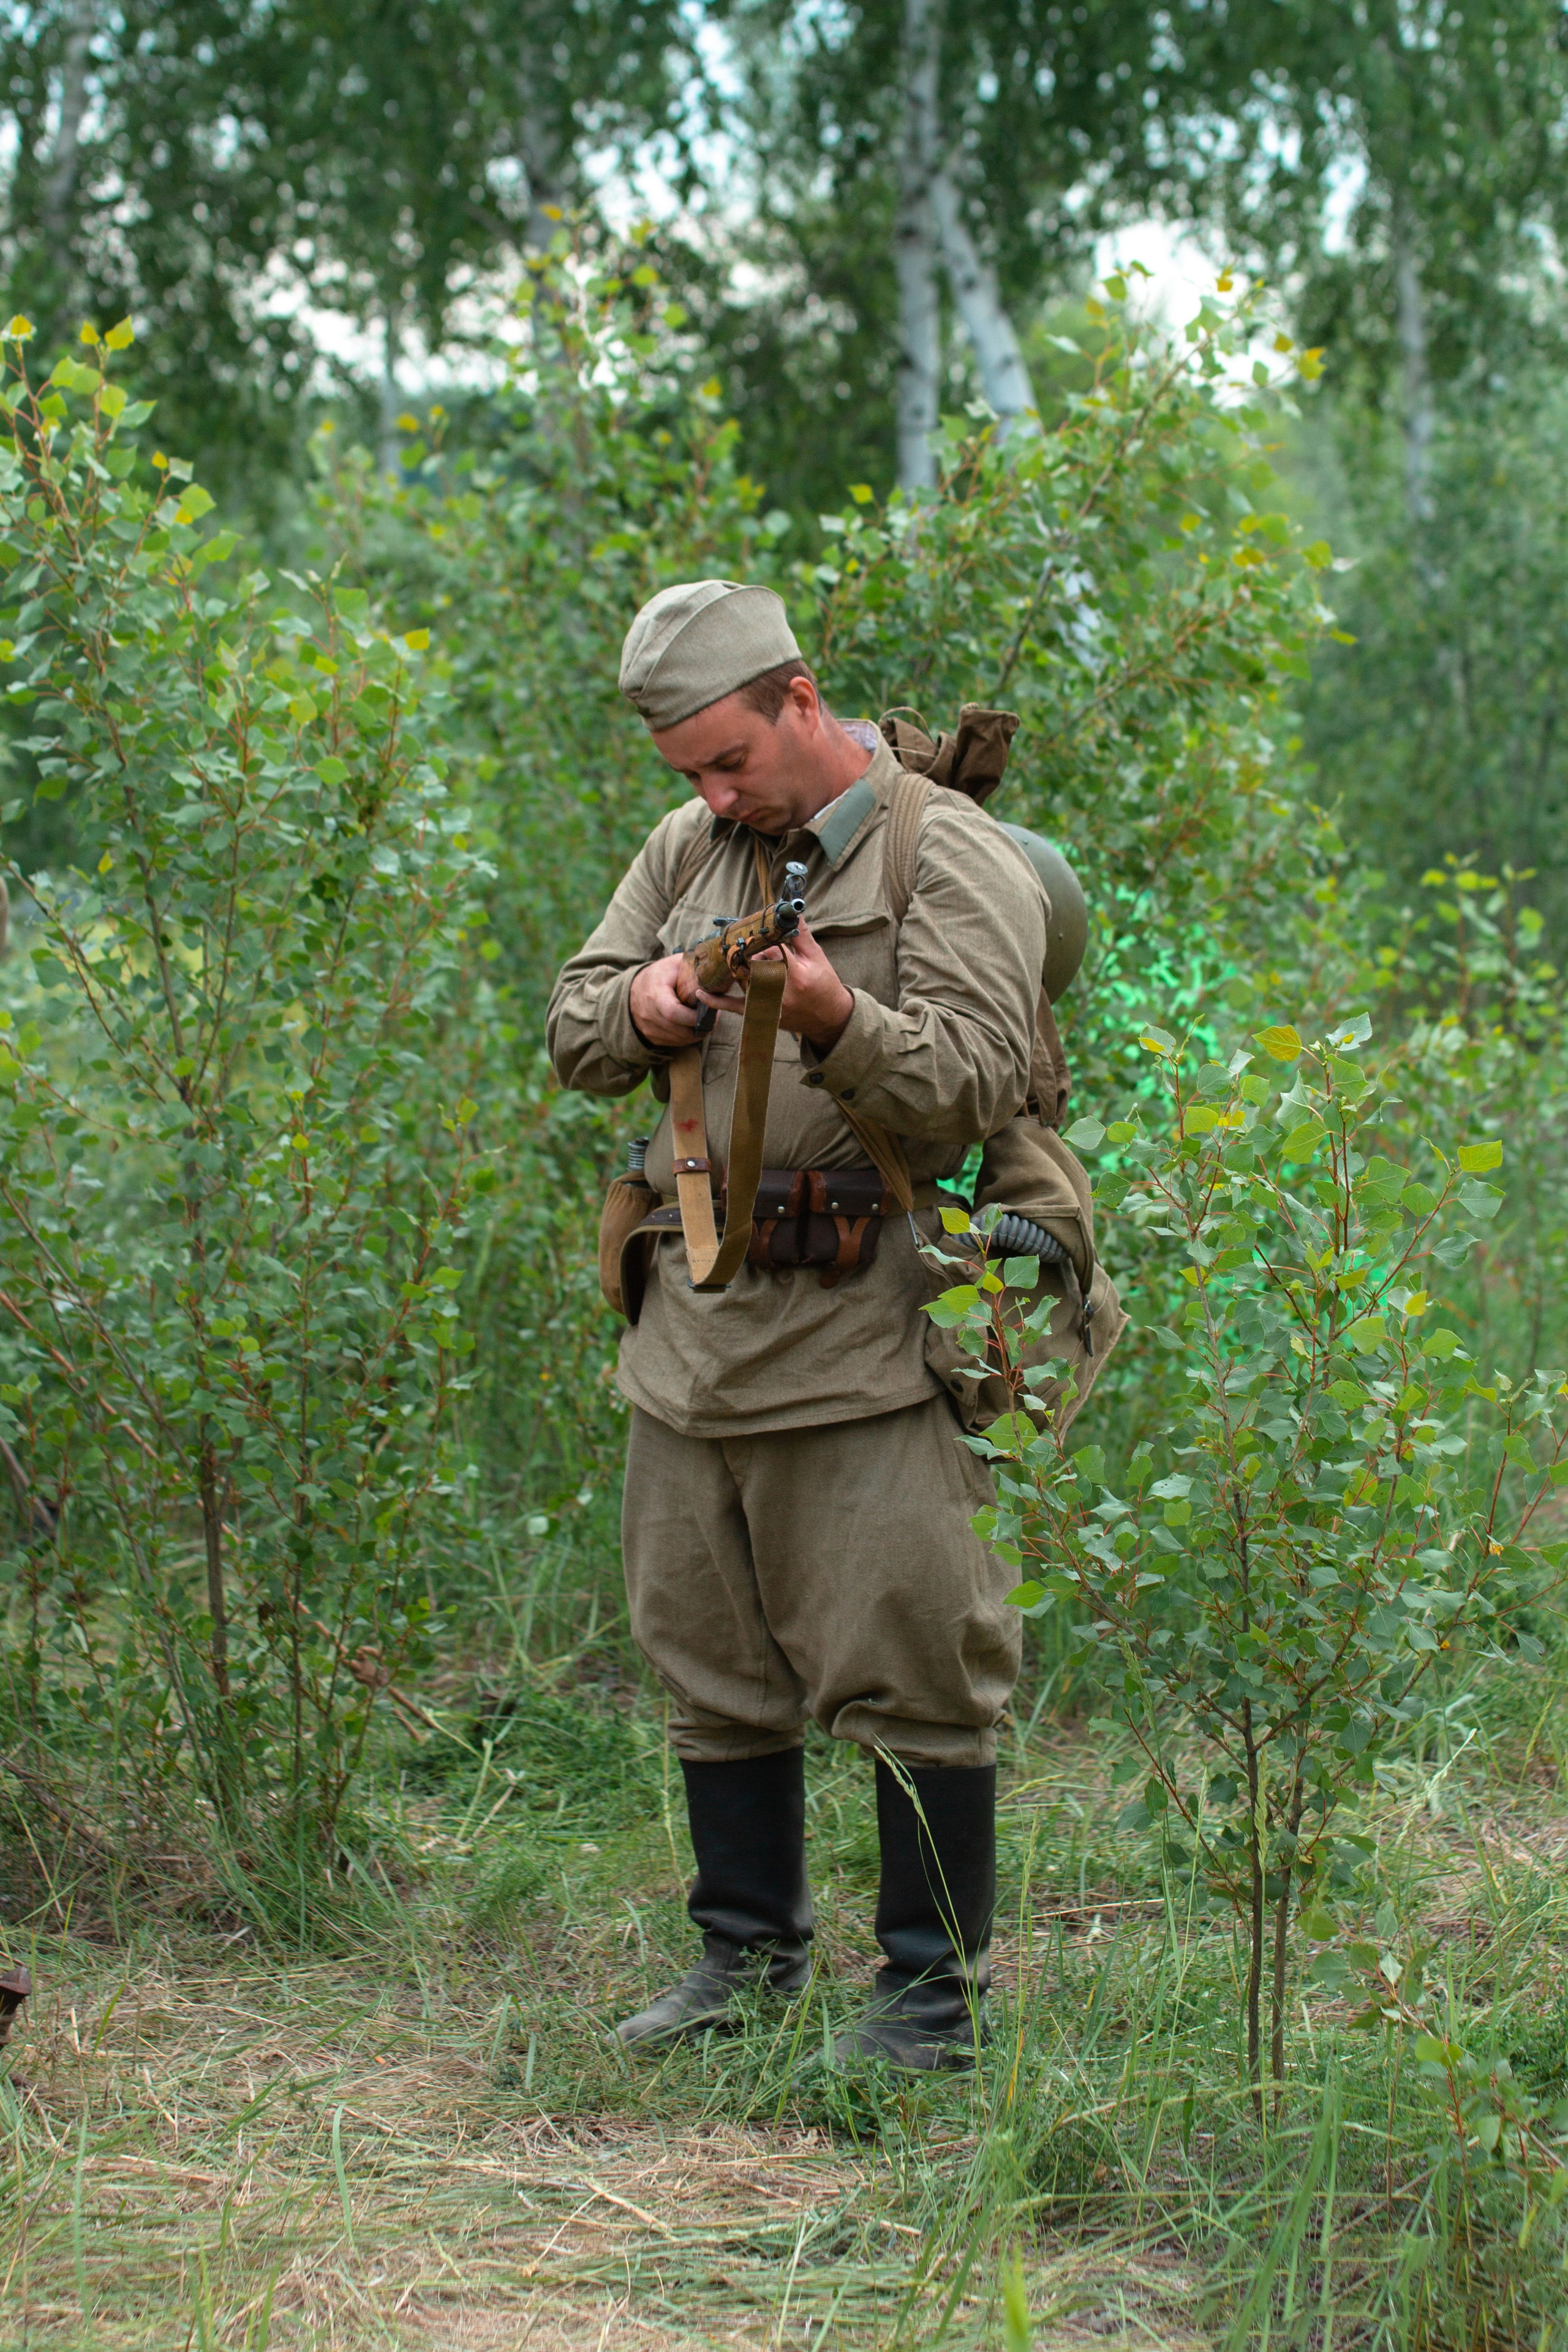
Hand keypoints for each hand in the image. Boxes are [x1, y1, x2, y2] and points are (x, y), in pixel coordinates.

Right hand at [628, 953, 706, 1049]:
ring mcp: (649, 1029)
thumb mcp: (675, 964)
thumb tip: (716, 974)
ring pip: (680, 1039)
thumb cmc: (660, 974)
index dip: (693, 1016)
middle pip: (679, 1030)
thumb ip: (694, 969)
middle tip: (714, 1017)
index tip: (708, 1010)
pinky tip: (693, 1025)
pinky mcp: (652, 1038)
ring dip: (697, 1033)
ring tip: (706, 1020)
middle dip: (701, 1026)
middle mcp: (649, 1014)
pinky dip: (688, 1037)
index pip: (673, 1012)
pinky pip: (675, 1043)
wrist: (635, 988)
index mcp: (655, 994)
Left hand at [697, 919, 854, 1051]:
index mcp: (796, 974)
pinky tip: (702, 992)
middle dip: (750, 951)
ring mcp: (768, 1004)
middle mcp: (780, 991)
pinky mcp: (761, 1013)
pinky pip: (734, 1008)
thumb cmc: (824, 984)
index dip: (764, 936)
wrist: (828, 1018)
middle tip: (748, 941)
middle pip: (753, 964)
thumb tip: (791, 910)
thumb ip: (801, 934)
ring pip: (742, 980)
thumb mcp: (817, 957)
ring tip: (732, 953)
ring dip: (738, 966)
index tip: (760, 927)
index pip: (772, 949)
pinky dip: (717, 1001)